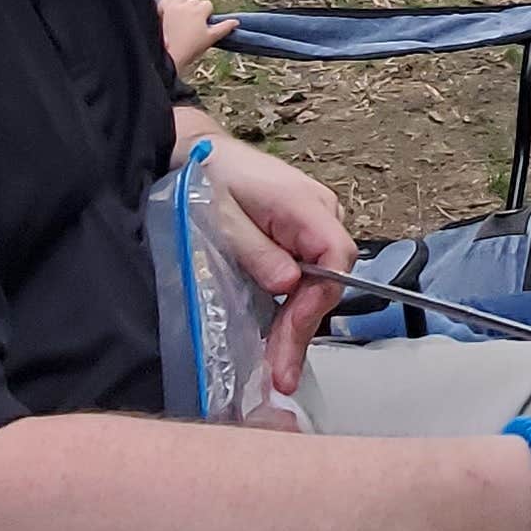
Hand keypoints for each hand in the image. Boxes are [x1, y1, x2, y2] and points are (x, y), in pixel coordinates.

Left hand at [154, 0, 234, 72]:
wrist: (168, 54)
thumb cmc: (190, 48)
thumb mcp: (210, 39)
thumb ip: (224, 28)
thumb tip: (236, 22)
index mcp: (200, 10)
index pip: (207, 5)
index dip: (205, 15)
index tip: (201, 26)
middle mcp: (187, 3)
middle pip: (194, 1)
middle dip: (194, 10)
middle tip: (190, 25)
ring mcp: (173, 4)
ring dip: (182, 5)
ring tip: (179, 20)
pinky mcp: (161, 6)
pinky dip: (169, 3)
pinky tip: (169, 14)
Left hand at [195, 132, 354, 391]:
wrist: (196, 154)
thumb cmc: (207, 180)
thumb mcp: (222, 217)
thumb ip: (257, 251)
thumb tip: (289, 284)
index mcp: (306, 205)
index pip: (335, 256)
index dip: (315, 301)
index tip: (289, 333)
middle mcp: (321, 216)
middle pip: (327, 280)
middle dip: (302, 329)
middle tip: (281, 375)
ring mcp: (313, 229)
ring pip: (318, 286)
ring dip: (296, 327)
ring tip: (279, 370)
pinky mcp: (299, 241)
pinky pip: (306, 280)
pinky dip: (290, 312)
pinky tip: (277, 341)